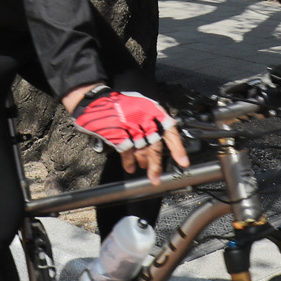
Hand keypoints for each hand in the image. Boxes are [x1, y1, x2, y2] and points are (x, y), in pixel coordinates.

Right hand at [65, 84, 187, 182]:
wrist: (97, 101)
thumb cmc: (122, 104)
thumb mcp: (143, 106)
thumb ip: (154, 122)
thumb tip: (164, 140)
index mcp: (153, 111)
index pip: (170, 132)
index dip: (178, 149)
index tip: (183, 162)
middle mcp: (144, 120)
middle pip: (155, 147)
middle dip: (156, 166)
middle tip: (157, 178)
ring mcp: (130, 129)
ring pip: (142, 152)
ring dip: (144, 163)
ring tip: (144, 169)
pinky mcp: (118, 136)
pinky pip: (127, 153)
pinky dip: (129, 162)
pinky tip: (130, 167)